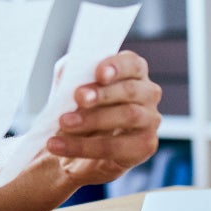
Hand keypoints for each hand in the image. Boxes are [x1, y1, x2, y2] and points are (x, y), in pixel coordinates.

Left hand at [46, 50, 160, 186]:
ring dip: (92, 120)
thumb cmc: (79, 107)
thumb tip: (71, 76)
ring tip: (64, 123)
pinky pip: (116, 147)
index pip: (131, 63)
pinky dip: (84, 147)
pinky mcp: (144, 146)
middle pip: (130, 90)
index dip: (117, 66)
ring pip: (127, 117)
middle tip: (78, 98)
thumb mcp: (71, 86)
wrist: (76, 144)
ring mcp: (150, 120)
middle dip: (102, 94)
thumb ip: (72, 76)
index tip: (99, 73)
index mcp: (133, 71)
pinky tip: (60, 146)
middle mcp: (148, 93)